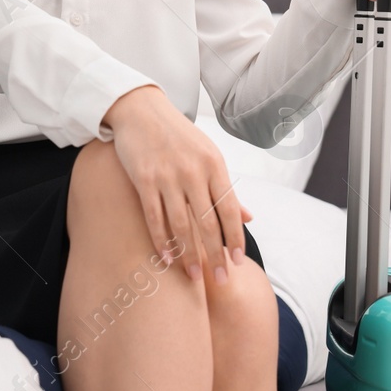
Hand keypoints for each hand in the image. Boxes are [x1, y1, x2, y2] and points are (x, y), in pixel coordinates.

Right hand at [100, 85, 252, 285]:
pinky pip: (154, 217)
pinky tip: (167, 258)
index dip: (235, 238)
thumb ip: (226, 189)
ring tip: (194, 277)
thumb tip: (249, 217)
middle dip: (215, 255)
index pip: (229, 209)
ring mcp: (167, 176)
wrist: (141, 110)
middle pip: (207, 222)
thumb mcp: (208, 155)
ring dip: (188, 255)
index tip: (237, 262)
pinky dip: (161, 241)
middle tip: (220, 280)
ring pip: (181, 225)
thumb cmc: (179, 136)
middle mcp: (193, 171)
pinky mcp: (143, 179)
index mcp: (213, 164)